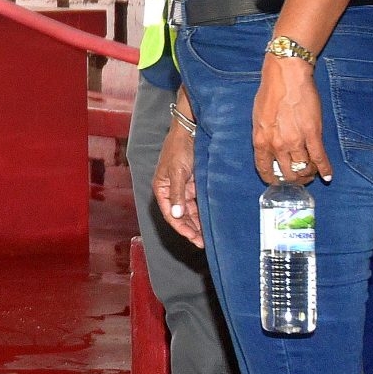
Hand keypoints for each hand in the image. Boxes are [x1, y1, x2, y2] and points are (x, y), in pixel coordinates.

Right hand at [151, 121, 201, 245]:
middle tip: (203, 243)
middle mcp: (171, 191)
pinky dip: (203, 212)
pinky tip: (211, 221)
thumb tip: (177, 214)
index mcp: (162, 189)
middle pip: (181, 215)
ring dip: (197, 223)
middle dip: (191, 229)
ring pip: (190, 211)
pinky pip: (198, 203)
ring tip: (208, 236)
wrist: (191, 130)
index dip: (181, 228)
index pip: (171, 214)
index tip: (193, 238)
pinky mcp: (194, 184)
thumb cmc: (179, 148)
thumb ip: (177, 194)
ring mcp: (183, 188)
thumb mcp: (177, 171)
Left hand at [253, 56, 332, 188]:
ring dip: (308, 174)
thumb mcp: (258, 118)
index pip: (265, 170)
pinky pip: (320, 158)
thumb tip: (270, 150)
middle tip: (299, 177)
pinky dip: (325, 169)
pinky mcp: (313, 134)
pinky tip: (327, 176)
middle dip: (293, 179)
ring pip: (304, 169)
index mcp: (260, 141)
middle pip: (287, 174)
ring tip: (311, 173)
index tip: (278, 181)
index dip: (272, 179)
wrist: (286, 75)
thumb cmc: (270, 93)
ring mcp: (296, 141)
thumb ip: (264, 136)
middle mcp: (277, 145)